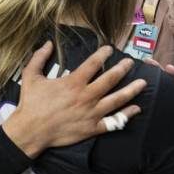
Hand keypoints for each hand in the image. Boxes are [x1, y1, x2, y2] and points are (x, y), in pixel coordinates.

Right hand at [3, 42, 144, 157]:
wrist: (30, 130)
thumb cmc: (30, 103)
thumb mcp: (30, 76)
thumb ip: (39, 58)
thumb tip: (47, 43)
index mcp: (73, 82)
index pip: (93, 64)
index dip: (103, 54)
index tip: (110, 49)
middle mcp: (86, 96)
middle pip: (111, 79)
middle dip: (123, 69)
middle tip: (131, 62)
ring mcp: (92, 113)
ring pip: (117, 99)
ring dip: (131, 90)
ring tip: (142, 83)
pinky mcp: (92, 128)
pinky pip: (114, 121)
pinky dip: (127, 115)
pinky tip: (136, 109)